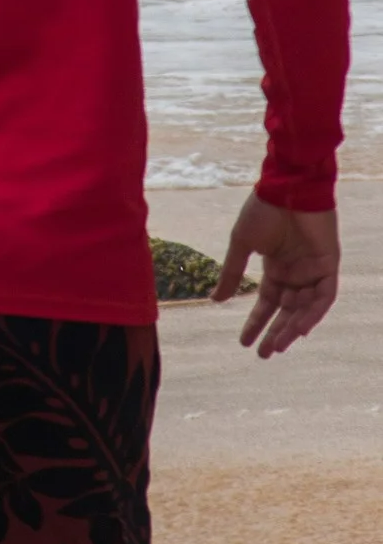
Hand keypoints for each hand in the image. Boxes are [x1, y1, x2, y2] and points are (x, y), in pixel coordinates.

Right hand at [213, 191, 339, 358]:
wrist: (286, 188)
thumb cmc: (262, 211)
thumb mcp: (241, 245)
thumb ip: (232, 273)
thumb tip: (215, 300)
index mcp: (275, 267)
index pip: (266, 302)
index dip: (255, 322)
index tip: (242, 342)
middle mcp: (295, 273)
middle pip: (286, 311)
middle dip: (275, 333)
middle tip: (263, 355)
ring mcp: (312, 270)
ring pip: (305, 308)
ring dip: (292, 328)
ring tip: (277, 346)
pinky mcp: (328, 265)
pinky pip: (323, 296)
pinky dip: (313, 312)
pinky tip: (298, 328)